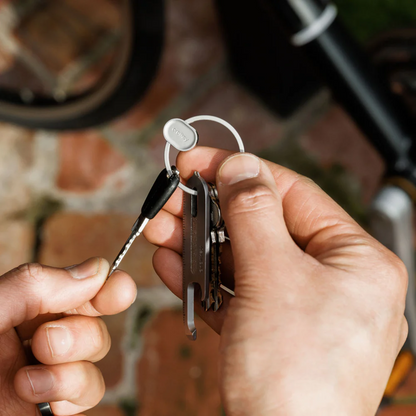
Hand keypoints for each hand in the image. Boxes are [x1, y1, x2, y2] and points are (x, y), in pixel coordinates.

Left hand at [0, 257, 135, 415]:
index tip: (118, 289)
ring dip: (71, 366)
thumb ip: (36, 285)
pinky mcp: (55, 406)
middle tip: (44, 342)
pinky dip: (72, 392)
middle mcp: (37, 339)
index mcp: (20, 309)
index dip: (105, 286)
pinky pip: (89, 393)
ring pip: (97, 358)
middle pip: (94, 322)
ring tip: (27, 378)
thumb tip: (99, 269)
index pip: (77, 289)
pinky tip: (37, 396)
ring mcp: (48, 374)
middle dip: (79, 331)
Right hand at [144, 147, 407, 415]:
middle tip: (173, 197)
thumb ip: (254, 213)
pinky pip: (235, 293)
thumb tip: (240, 166)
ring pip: (243, 260)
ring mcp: (299, 308)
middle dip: (211, 212)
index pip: (293, 194)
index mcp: (355, 260)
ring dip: (199, 244)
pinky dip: (203, 279)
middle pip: (263, 226)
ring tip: (163, 230)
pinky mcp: (270, 332)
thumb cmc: (297, 378)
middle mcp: (332, 281)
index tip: (201, 161)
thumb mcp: (273, 277)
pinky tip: (172, 264)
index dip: (243, 172)